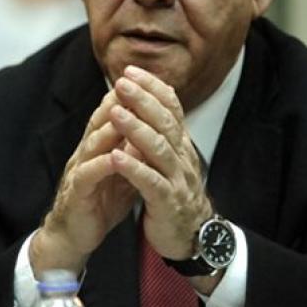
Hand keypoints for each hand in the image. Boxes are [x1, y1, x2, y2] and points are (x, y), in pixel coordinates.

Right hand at [31, 89, 140, 274]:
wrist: (74, 234)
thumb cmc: (99, 201)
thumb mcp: (122, 171)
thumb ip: (133, 150)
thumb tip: (152, 128)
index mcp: (98, 147)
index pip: (110, 116)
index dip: (125, 97)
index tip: (144, 80)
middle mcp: (86, 153)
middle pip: (99, 122)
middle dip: (116, 103)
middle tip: (132, 85)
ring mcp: (79, 171)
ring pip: (93, 144)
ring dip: (108, 129)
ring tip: (125, 115)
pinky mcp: (77, 192)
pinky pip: (89, 175)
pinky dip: (102, 165)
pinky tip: (115, 157)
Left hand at [106, 65, 211, 259]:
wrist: (191, 236)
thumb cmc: (174, 193)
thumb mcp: (170, 158)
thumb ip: (162, 133)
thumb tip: (152, 99)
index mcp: (180, 145)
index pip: (171, 108)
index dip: (152, 88)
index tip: (131, 71)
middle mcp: (182, 157)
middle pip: (164, 123)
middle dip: (142, 100)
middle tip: (121, 82)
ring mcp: (177, 179)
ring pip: (158, 149)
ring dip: (136, 129)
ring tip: (115, 112)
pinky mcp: (167, 202)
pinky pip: (151, 183)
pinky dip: (134, 169)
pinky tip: (117, 157)